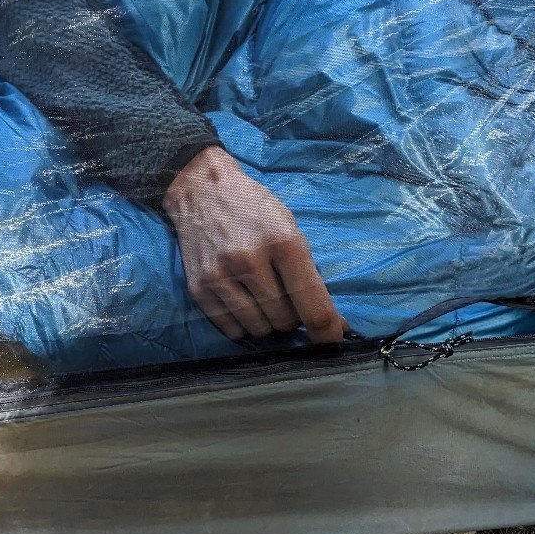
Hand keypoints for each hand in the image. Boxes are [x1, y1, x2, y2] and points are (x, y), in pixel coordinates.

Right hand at [163, 147, 345, 344]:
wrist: (202, 190)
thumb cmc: (254, 208)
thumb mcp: (290, 228)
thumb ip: (310, 273)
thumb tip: (335, 322)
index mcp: (283, 241)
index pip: (311, 301)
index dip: (326, 330)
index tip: (333, 343)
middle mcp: (249, 259)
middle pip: (285, 320)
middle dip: (292, 316)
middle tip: (285, 295)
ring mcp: (220, 275)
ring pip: (259, 328)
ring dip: (267, 321)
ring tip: (261, 296)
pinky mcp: (199, 288)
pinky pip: (232, 329)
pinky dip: (243, 323)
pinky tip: (241, 299)